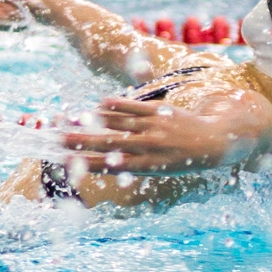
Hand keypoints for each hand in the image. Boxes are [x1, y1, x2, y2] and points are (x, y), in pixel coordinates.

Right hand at [58, 98, 256, 173]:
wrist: (214, 142)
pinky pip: (134, 106)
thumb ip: (133, 164)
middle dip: (82, 143)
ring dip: (94, 121)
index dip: (89, 164)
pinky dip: (117, 104)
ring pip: (119, 124)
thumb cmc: (182, 159)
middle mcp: (149, 147)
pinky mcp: (160, 111)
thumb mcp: (159, 168)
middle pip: (109, 144)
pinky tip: (99, 103)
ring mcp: (154, 127)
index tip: (68, 162)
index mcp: (148, 166)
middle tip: (58, 140)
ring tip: (71, 120)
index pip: (112, 165)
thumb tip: (106, 163)